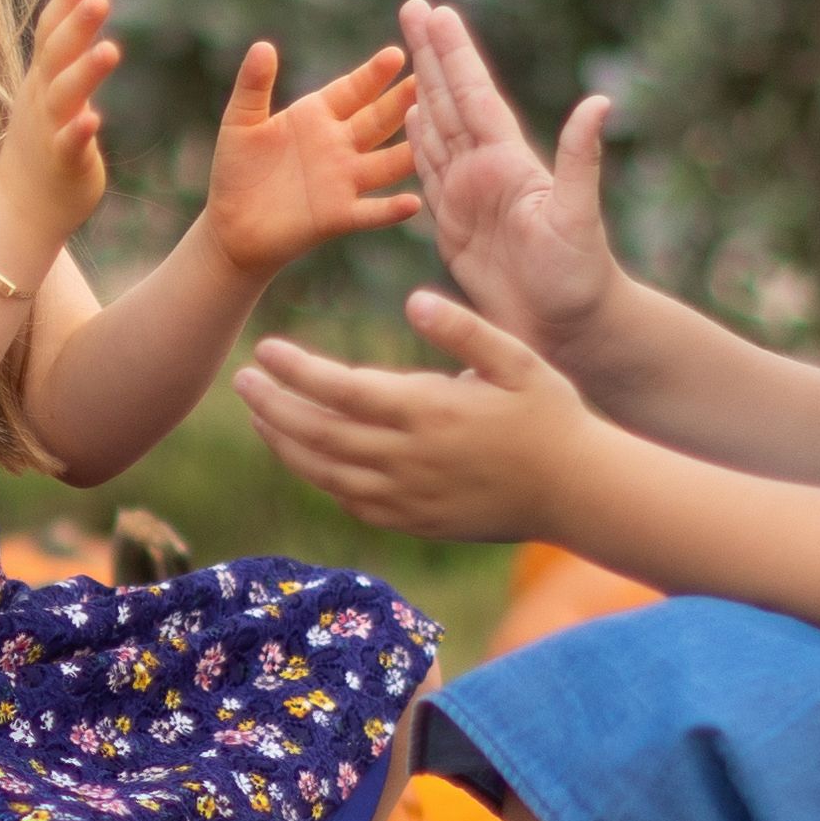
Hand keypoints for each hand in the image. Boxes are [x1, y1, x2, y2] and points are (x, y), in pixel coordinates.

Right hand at [0, 0, 117, 258]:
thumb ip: (66, 56)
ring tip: (110, 49)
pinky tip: (94, 118)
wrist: (20, 209)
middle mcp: (41, 99)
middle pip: (56, 54)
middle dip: (76, 24)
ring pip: (64, 96)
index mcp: (42, 79)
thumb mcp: (51, 92)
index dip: (66, 2)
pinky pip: (68, 144)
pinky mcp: (61, 163)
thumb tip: (83, 10)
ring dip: (85, 72)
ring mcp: (48, 130)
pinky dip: (78, 130)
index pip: (49, 32)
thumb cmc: (44, 145)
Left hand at [194, 38, 420, 280]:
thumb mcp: (240, 122)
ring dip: (411, 149)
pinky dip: (391, 209)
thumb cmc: (237, 171)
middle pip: (380, 120)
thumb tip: (263, 46)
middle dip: (405, 101)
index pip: (354, 90)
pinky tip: (414, 203)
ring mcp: (344, 180)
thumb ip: (253, 85)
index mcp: (318, 116)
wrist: (231, 227)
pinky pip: (371, 211)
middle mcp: (340, 145)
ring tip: (437, 137)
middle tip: (434, 81)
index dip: (374, 75)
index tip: (398, 54)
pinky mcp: (338, 216)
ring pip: (388, 163)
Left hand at [234, 286, 604, 543]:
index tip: (265, 349)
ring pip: (325, 473)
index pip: (341, 389)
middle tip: (241, 380)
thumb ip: (464, 328)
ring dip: (284, 443)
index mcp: (430, 411)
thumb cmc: (552, 415)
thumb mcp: (519, 358)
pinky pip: (351, 502)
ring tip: (258, 416)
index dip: (296, 370)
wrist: (578, 492)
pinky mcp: (414, 521)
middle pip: (319, 433)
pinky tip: (303, 456)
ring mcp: (408, 496)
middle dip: (273, 406)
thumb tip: (413, 299)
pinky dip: (319, 478)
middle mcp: (409, 458)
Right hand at [400, 0, 631, 371]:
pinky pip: (428, 172)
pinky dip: (416, 140)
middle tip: (413, 5)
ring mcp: (469, 195)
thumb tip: (600, 101)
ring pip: (437, 127)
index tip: (435, 10)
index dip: (453, 53)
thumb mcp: (578, 217)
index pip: (474, 95)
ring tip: (406, 48)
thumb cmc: (580, 277)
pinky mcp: (454, 226)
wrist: (570, 328)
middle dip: (431, 53)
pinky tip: (410, 116)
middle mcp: (487, 170)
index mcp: (508, 162)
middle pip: (451, 98)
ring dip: (420, 87)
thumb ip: (582, 159)